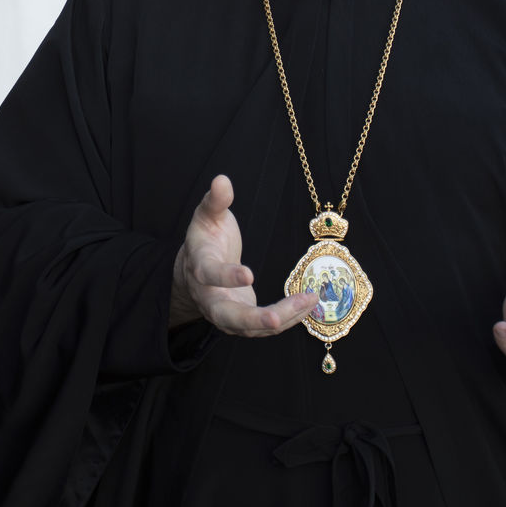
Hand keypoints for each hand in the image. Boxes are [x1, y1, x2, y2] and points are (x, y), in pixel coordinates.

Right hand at [169, 175, 314, 335]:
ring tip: (309, 301)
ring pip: (249, 326)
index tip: (248, 273)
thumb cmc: (206, 237)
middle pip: (226, 315)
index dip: (226, 276)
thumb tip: (222, 180)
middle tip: (274, 319)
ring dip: (281, 318)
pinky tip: (308, 305)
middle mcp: (209, 296)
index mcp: (199, 266)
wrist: (196, 267)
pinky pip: (263, 327)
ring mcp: (225, 312)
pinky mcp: (242, 320)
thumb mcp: (207, 215)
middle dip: (252, 319)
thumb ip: (216, 200)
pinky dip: (287, 319)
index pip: (209, 274)